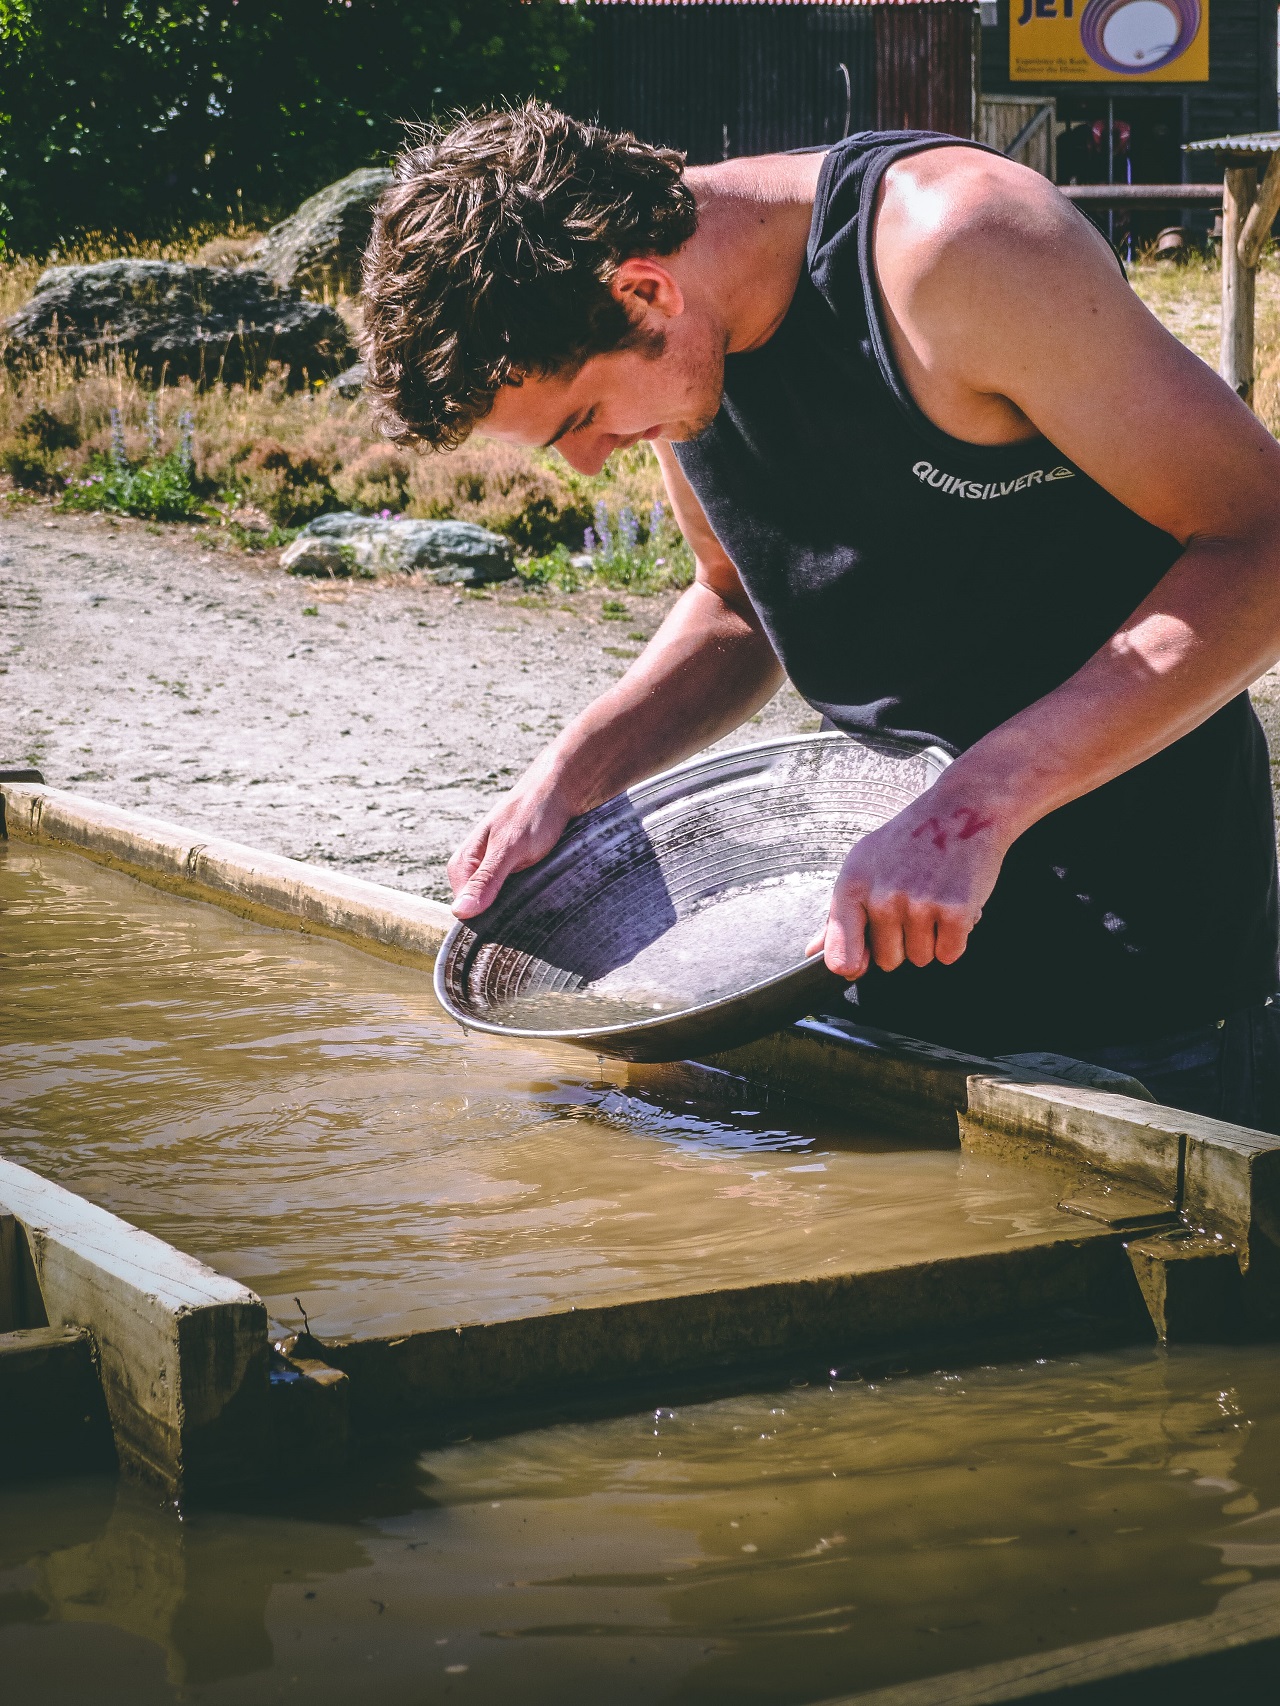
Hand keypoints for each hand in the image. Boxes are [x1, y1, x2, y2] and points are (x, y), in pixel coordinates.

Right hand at [447, 775, 575, 919]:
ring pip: (504, 905)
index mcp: (463, 865)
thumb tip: (460, 912)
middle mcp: (476, 870)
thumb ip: (487, 879)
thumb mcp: (510, 848)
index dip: (487, 921)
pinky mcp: (516, 872)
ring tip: (540, 893)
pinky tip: (545, 890)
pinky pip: (520, 896)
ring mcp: (496, 871)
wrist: (563, 789)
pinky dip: (532, 896)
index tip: (510, 920)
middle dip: (506, 914)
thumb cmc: (534, 813)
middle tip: (531, 902)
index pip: (465, 913)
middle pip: (484, 911)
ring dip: (522, 905)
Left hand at [805, 791, 1012, 978]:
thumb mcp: (863, 865)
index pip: (839, 955)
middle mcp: (882, 896)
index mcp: (852, 886)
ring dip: (931, 939)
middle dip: (902, 942)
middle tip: (913, 905)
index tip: (861, 964)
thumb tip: (813, 952)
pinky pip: (949, 954)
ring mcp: (918, 904)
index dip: (853, 965)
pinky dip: (955, 939)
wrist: (963, 808)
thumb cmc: (910, 839)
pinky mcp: (955, 910)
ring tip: (934, 900)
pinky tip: (953, 907)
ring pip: (920, 959)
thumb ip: (839, 915)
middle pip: (888, 961)